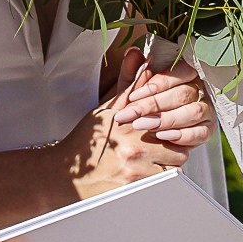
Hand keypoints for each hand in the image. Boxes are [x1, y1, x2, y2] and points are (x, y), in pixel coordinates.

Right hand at [59, 47, 213, 199]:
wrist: (65, 175)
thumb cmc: (87, 141)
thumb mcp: (107, 109)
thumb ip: (129, 84)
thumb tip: (139, 55)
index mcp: (128, 121)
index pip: (168, 113)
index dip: (173, 115)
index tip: (171, 118)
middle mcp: (133, 144)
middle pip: (177, 138)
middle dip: (175, 139)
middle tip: (167, 139)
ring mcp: (136, 168)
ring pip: (175, 161)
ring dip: (172, 158)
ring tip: (159, 155)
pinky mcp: (136, 186)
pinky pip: (166, 179)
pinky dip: (163, 175)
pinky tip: (150, 170)